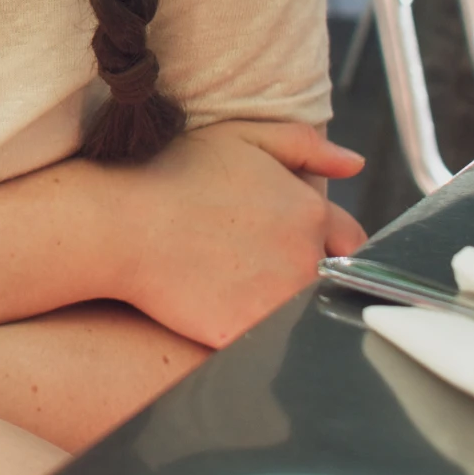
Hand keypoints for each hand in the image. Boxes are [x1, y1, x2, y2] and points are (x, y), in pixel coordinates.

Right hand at [105, 121, 365, 348]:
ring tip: (232, 281)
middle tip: (253, 259)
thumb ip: (306, 145)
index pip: (350, 241)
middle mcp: (305, 258)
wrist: (119, 223)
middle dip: (302, 268)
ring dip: (279, 299)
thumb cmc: (174, 172)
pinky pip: (266, 338)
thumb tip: (353, 164)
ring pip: (300, 309)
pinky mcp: (249, 332)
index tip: (290, 241)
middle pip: (328, 278)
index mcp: (310, 212)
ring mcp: (278, 300)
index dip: (326, 240)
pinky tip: (217, 304)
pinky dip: (250, 325)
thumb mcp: (244, 136)